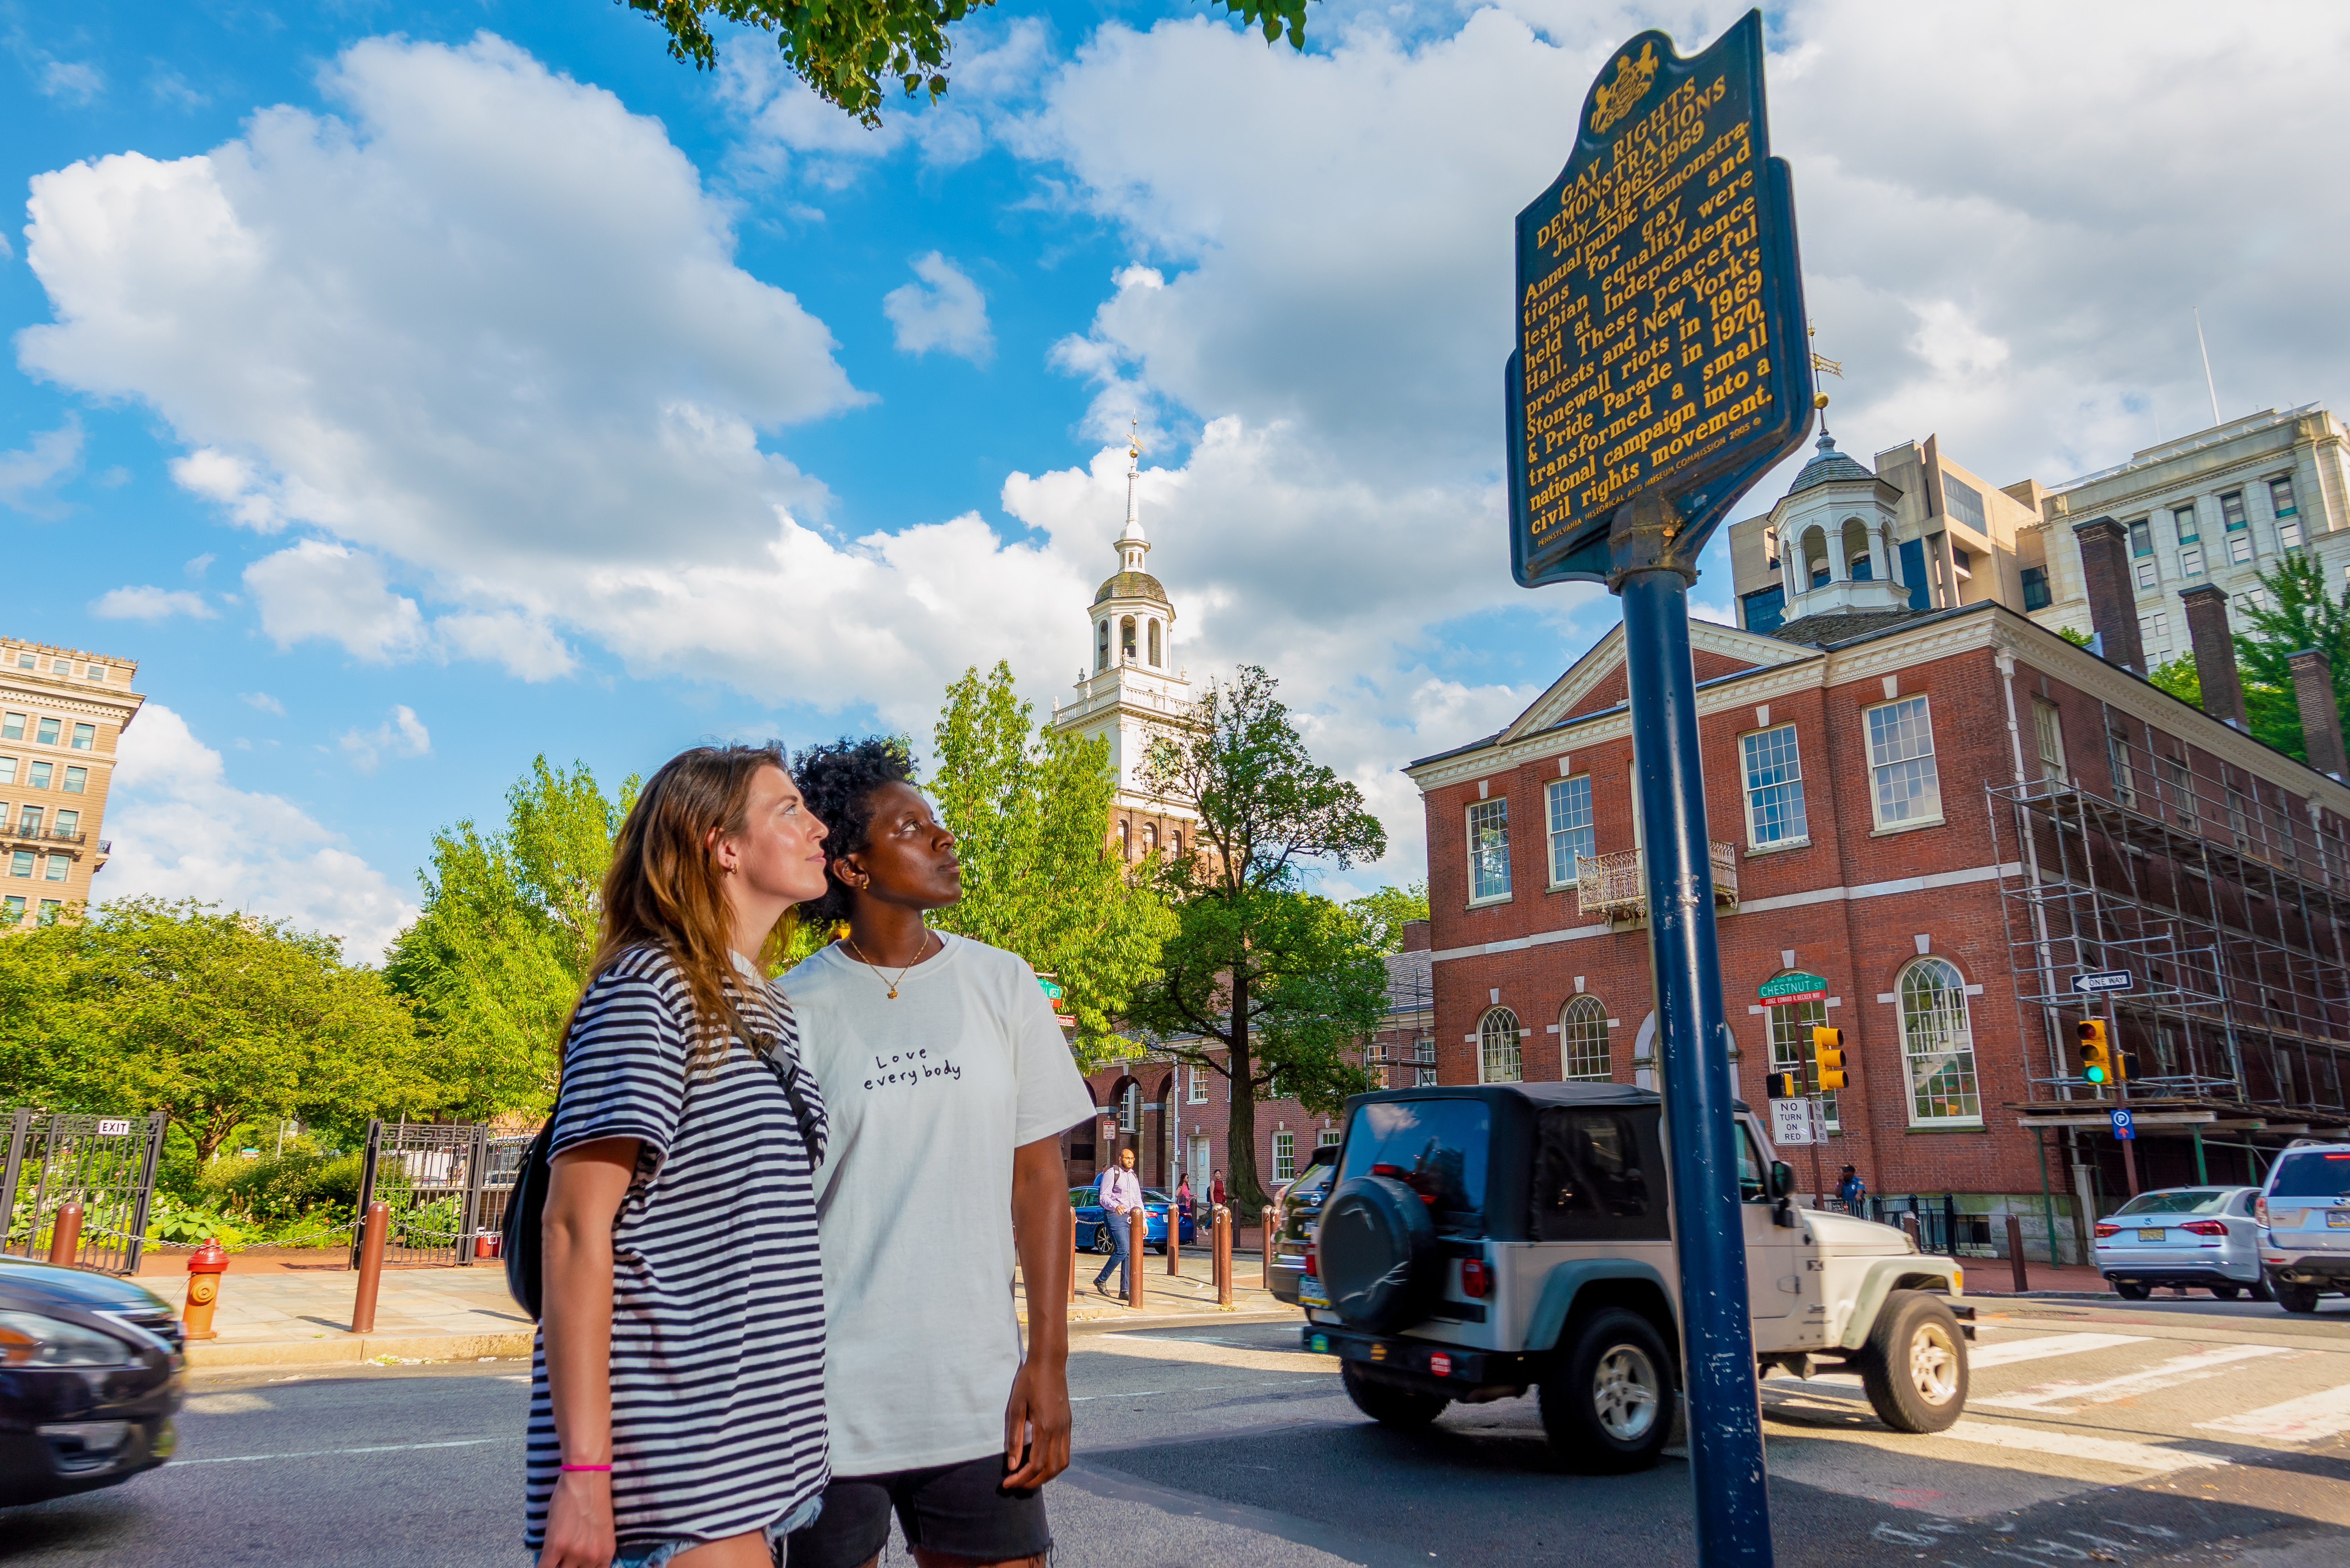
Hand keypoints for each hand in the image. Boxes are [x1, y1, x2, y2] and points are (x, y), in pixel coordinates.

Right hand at [540, 1471, 615, 1567]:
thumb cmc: (595, 1498)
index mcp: (606, 1554)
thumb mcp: (602, 1531)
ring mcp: (574, 1552)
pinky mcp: (556, 1545)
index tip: (572, 1566)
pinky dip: (542, 1567)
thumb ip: (593, 1549)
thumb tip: (579, 1562)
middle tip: (562, 1560)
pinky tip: (543, 1562)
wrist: (587, 1477)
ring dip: (555, 1566)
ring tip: (552, 1558)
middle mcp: (592, 1557)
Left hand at [1002, 1356, 1071, 1491]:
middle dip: (1033, 1482)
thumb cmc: (1028, 1382)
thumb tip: (1012, 1465)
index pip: (1035, 1465)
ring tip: (1028, 1478)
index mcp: (1046, 1428)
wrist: (1049, 1362)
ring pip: (1062, 1464)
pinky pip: (1065, 1452)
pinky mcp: (1068, 1424)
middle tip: (1015, 1485)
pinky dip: (1054, 1465)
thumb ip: (1014, 1438)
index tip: (1006, 1483)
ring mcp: (1066, 1428)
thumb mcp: (1015, 1408)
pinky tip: (1041, 1463)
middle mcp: (1060, 1431)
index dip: (1021, 1479)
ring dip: (1046, 1476)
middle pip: (1051, 1470)